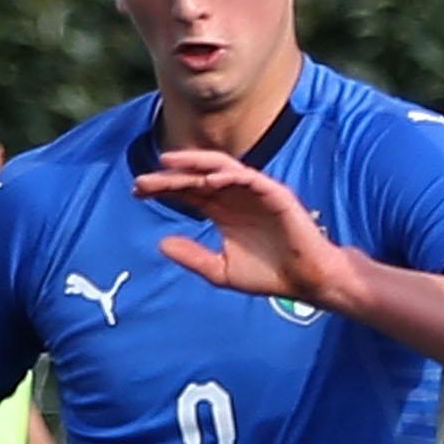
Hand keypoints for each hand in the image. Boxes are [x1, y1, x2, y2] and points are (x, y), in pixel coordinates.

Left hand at [132, 148, 361, 309]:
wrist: (306, 280)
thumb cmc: (269, 274)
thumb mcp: (221, 271)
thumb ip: (193, 257)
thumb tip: (161, 244)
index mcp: (223, 211)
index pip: (188, 192)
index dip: (163, 189)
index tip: (137, 191)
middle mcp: (235, 197)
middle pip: (197, 177)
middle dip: (170, 176)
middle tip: (143, 179)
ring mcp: (255, 192)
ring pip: (220, 168)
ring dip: (195, 163)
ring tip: (170, 163)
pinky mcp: (274, 194)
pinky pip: (249, 177)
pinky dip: (229, 174)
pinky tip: (208, 178)